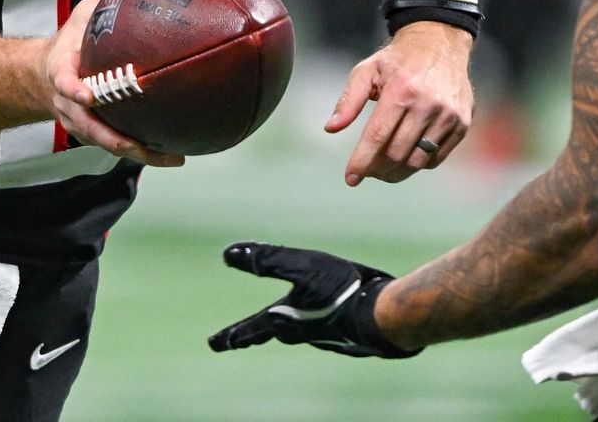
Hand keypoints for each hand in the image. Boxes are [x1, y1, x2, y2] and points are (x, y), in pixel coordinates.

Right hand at [41, 0, 184, 168]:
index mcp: (62, 71)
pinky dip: (142, 152)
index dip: (74, 90)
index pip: (64, 81)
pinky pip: (117, 144)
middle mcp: (69, 103)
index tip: (88, 95)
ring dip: (137, 152)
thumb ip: (105, 6)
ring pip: (106, 142)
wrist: (41, 76)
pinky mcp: (94, 133)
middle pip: (88, 126)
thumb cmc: (70, 42)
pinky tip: (172, 153)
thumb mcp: (81, 17)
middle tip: (139, 145)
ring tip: (171, 157)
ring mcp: (80, 122)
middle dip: (114, 138)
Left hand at [208, 242, 418, 357]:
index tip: (213, 344)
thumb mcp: (301, 266)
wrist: (384, 316)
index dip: (230, 335)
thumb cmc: (341, 289)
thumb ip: (266, 260)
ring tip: (277, 326)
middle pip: (270, 334)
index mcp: (284, 320)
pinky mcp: (342, 333)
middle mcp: (300, 333)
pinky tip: (321, 319)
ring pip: (296, 332)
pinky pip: (319, 328)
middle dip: (252, 335)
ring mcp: (322, 335)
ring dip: (283, 329)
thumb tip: (228, 254)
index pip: (249, 329)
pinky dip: (311, 323)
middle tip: (235, 342)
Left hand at [326, 22, 472, 185]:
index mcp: (401, 89)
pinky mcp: (462, 124)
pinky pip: (436, 158)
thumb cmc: (397, 60)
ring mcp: (448, 115)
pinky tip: (405, 158)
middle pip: (397, 153)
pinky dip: (418, 164)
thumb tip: (331, 128)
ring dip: (396, 172)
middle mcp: (428, 104)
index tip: (350, 178)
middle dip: (377, 169)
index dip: (362, 161)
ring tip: (383, 170)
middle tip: (367, 171)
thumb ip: (348, 100)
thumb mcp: (367, 70)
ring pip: (417, 160)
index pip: (377, 136)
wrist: (439, 43)